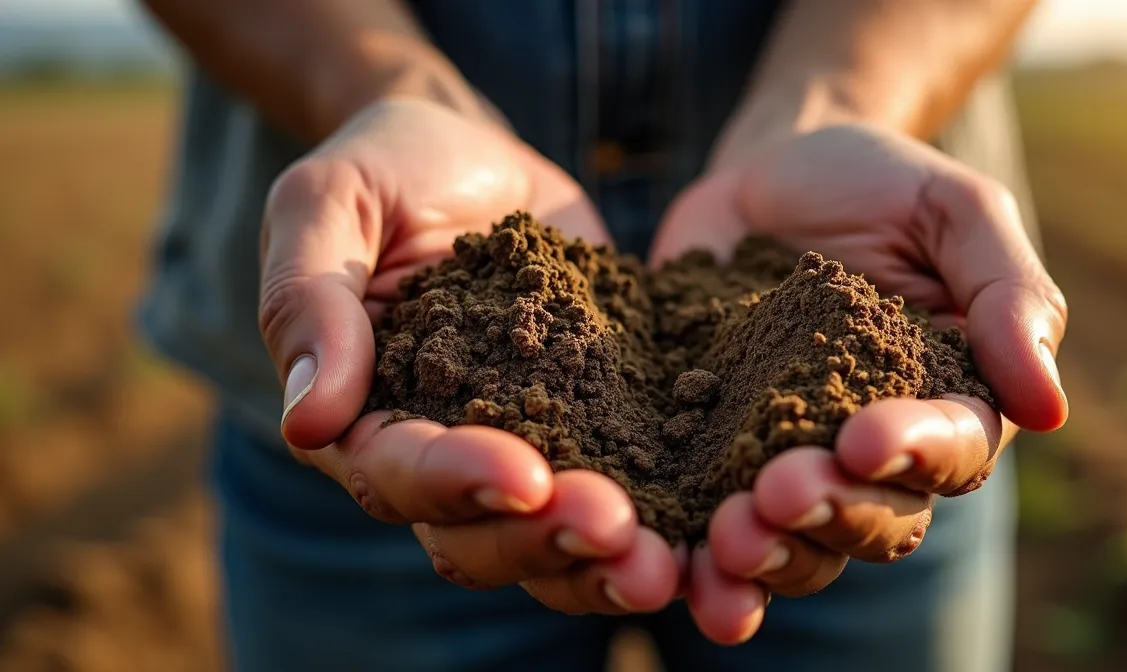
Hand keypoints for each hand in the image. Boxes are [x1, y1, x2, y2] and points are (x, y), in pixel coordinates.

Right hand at [260, 98, 678, 614]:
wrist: (474, 155)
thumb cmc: (385, 171)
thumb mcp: (329, 205)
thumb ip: (309, 299)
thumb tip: (309, 417)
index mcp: (364, 417)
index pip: (397, 475)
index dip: (456, 482)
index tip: (525, 474)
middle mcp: (443, 454)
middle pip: (480, 535)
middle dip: (545, 540)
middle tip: (616, 528)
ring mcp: (529, 444)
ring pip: (554, 538)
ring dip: (606, 560)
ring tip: (668, 557)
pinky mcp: (600, 423)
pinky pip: (630, 487)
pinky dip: (664, 518)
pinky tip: (711, 523)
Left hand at [650, 125, 1067, 642]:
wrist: (767, 173)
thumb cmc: (879, 185)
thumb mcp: (954, 211)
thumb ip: (1008, 296)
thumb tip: (1050, 408)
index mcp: (947, 402)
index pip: (952, 453)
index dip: (915, 456)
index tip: (864, 439)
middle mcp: (873, 453)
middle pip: (874, 519)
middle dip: (830, 513)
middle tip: (778, 493)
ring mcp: (788, 460)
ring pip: (798, 544)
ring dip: (768, 557)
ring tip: (724, 542)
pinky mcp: (711, 455)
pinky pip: (708, 523)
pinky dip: (694, 558)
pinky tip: (673, 563)